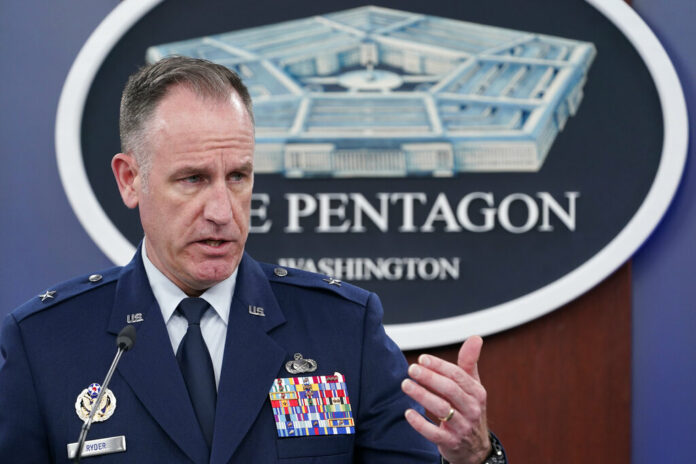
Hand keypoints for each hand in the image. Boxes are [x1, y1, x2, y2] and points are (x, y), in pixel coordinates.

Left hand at [401, 336, 490, 463]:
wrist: (475, 447)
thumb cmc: (469, 409)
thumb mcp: (473, 386)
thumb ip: (469, 362)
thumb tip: (476, 337)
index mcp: (477, 392)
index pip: (457, 375)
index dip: (439, 366)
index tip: (422, 359)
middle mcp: (472, 409)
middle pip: (450, 390)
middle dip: (429, 378)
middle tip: (411, 369)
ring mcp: (462, 427)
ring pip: (441, 409)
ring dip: (422, 395)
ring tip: (405, 384)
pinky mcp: (451, 442)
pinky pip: (434, 433)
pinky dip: (420, 423)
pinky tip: (408, 413)